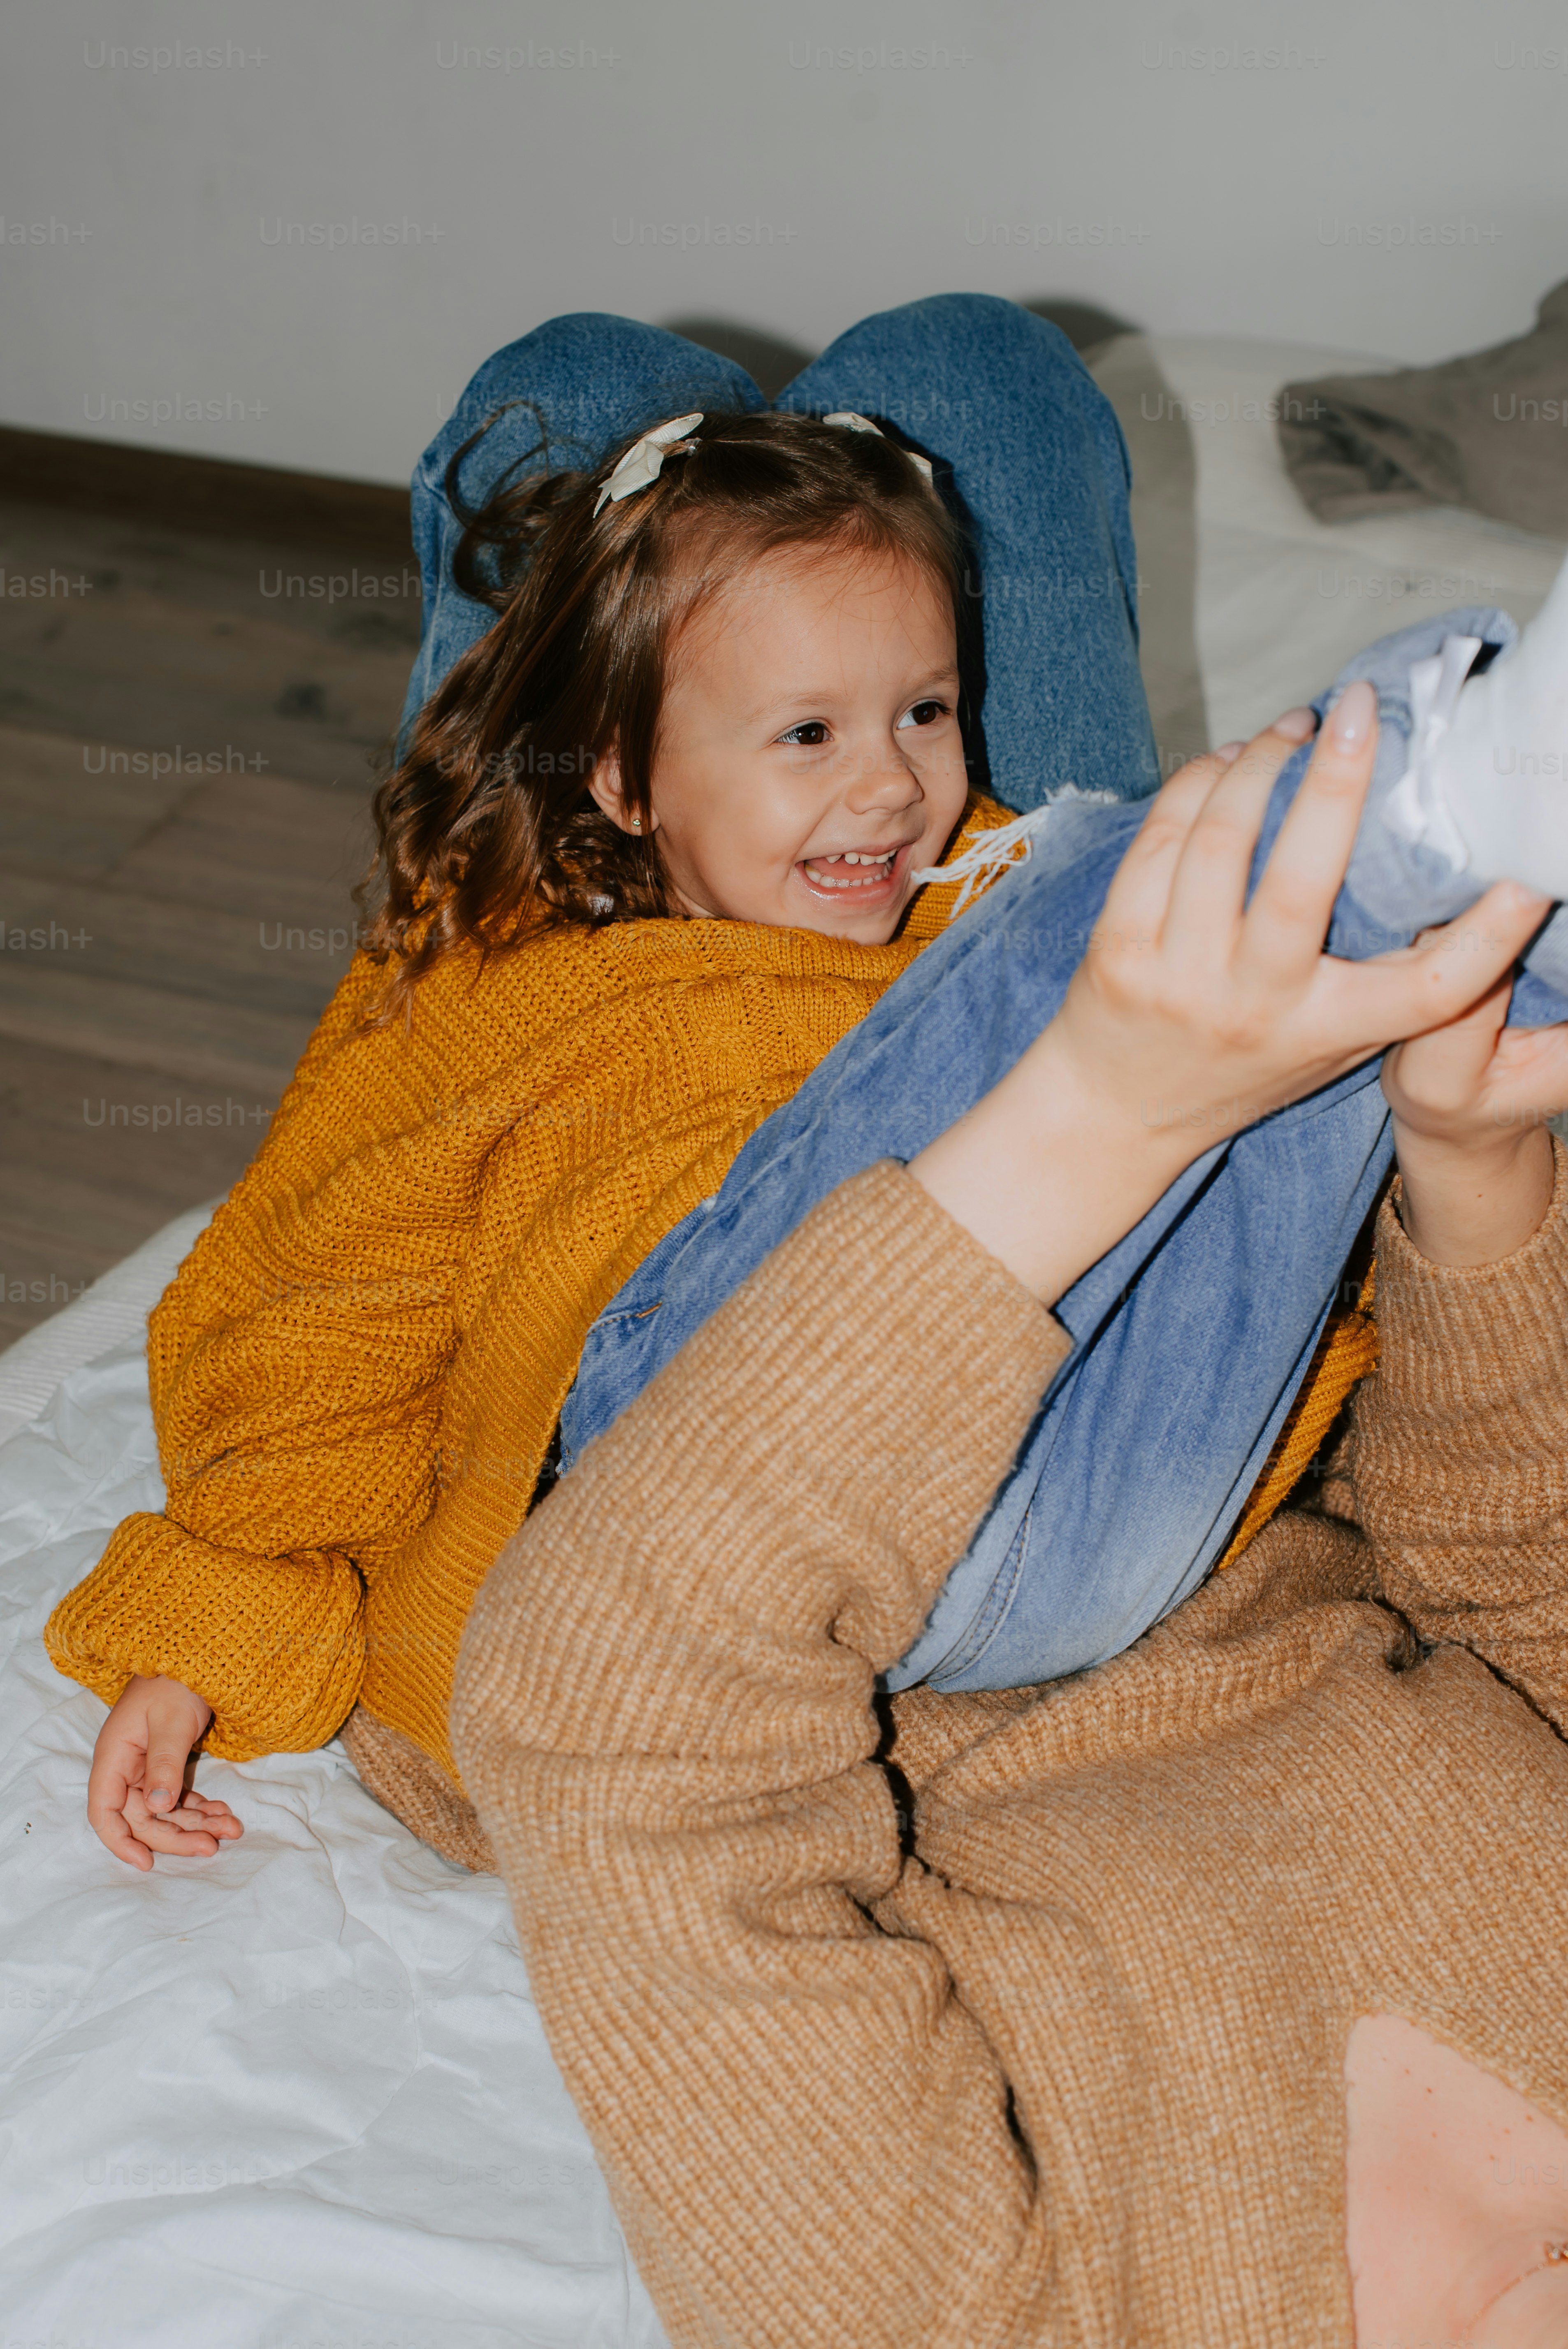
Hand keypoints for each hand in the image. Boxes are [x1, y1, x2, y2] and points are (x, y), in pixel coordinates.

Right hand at [86, 1672, 243, 1869]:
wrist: (195, 1655)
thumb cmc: (175, 1682)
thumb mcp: (172, 1723)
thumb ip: (165, 1765)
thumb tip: (157, 1808)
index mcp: (114, 1757)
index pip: (105, 1812)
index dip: (121, 1842)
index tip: (147, 1864)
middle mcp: (126, 1767)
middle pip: (142, 1818)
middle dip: (177, 1835)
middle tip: (213, 1846)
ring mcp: (147, 1767)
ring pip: (165, 1811)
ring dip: (195, 1824)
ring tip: (231, 1830)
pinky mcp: (167, 1765)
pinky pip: (179, 1796)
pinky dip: (201, 1808)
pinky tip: (224, 1814)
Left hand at [912, 684, 1548, 1302]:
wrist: (1118, 1113)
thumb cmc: (1243, 1062)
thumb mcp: (1328, 1036)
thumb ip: (1385, 976)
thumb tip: (1463, 876)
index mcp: (1324, 1030)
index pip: (1429, 990)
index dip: (1490, 937)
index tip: (1528, 878)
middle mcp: (1254, 1006)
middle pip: (1303, 881)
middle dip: (1339, 780)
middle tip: (1362, 710)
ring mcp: (1178, 977)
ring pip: (1221, 840)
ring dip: (1261, 763)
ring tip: (1292, 729)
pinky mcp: (1119, 949)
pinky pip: (1161, 839)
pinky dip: (1200, 783)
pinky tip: (1229, 761)